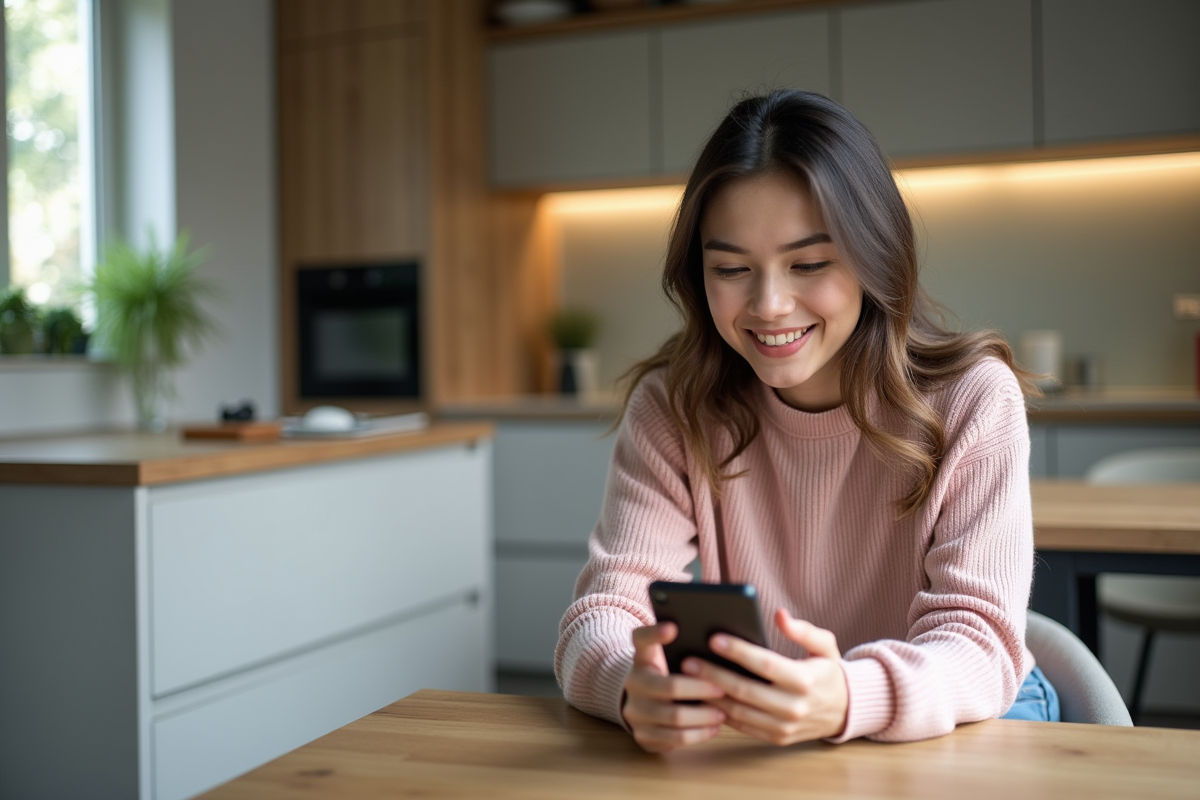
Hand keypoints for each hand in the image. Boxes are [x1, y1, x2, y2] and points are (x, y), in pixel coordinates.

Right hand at [621, 622, 727, 752]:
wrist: (642, 705)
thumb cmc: (667, 676)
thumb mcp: (668, 657)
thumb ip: (685, 646)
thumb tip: (722, 640)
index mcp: (641, 658)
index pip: (640, 639)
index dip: (655, 633)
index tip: (674, 627)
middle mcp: (633, 683)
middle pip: (669, 686)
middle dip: (700, 689)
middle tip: (723, 689)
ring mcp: (635, 712)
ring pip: (674, 717)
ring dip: (704, 716)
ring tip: (723, 712)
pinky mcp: (643, 736)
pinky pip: (675, 739)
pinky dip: (699, 734)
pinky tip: (713, 727)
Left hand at [682, 608, 848, 745]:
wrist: (844, 710)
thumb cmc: (827, 671)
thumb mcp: (825, 646)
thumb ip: (803, 630)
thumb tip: (779, 614)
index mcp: (805, 680)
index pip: (765, 664)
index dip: (738, 651)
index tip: (714, 639)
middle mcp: (794, 706)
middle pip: (745, 690)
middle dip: (713, 674)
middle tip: (688, 661)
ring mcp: (784, 727)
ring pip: (739, 711)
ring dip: (710, 696)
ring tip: (688, 679)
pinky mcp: (776, 738)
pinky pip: (742, 726)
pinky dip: (720, 712)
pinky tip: (702, 697)